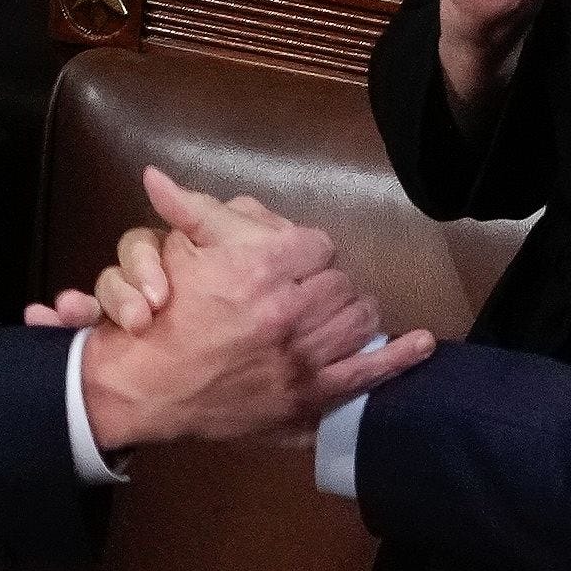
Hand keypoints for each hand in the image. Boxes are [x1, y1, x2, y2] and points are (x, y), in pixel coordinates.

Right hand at [65, 167, 430, 449]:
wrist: (148, 388)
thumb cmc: (163, 318)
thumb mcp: (173, 252)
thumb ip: (189, 211)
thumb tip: (159, 174)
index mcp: (263, 267)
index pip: (317, 244)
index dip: (307, 251)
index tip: (294, 261)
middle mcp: (290, 310)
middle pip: (341, 281)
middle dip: (329, 282)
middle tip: (313, 290)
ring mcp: (304, 356)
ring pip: (358, 318)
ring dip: (353, 311)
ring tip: (342, 311)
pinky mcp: (310, 395)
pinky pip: (368, 372)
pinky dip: (400, 357)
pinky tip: (422, 344)